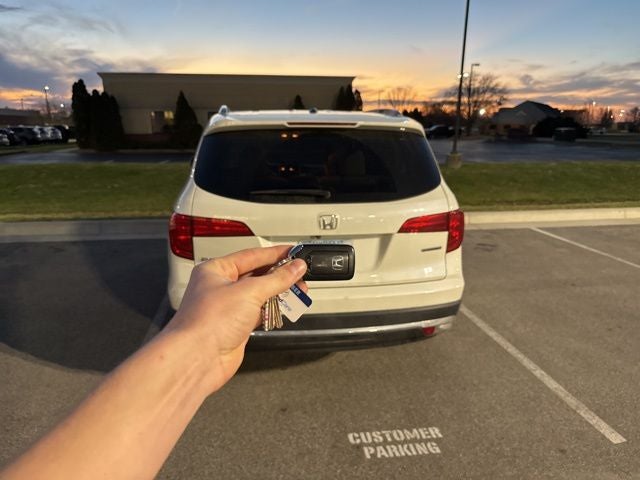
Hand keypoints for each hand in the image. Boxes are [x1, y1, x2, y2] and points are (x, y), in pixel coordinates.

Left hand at [164, 246, 306, 393]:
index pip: (251, 255)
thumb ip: (277, 279)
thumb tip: (295, 267)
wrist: (197, 359)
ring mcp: (228, 308)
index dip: (275, 253)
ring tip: (299, 291)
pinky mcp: (236, 327)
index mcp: (216, 270)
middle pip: (257, 275)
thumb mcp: (249, 292)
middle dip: (280, 275)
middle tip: (300, 274)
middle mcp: (220, 287)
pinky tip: (285, 309)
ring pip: (260, 295)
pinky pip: (260, 313)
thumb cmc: (207, 322)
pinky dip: (273, 311)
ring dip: (279, 294)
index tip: (294, 252)